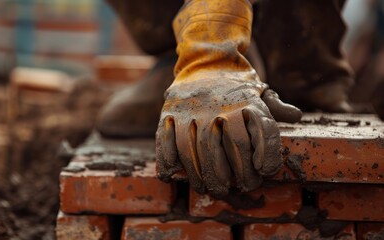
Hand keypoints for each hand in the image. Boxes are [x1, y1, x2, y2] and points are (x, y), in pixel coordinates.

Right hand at [156, 78, 301, 196]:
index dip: (266, 156)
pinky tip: (172, 175)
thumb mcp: (259, 90)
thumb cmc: (236, 83)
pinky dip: (167, 161)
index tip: (263, 172)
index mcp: (246, 101)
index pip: (262, 132)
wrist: (206, 59)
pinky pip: (165, 140)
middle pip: (226, 148)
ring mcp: (191, 109)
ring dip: (199, 175)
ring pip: (193, 150)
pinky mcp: (169, 111)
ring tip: (206, 189)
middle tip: (229, 190)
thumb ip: (276, 107)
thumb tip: (296, 116)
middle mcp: (219, 105)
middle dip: (230, 176)